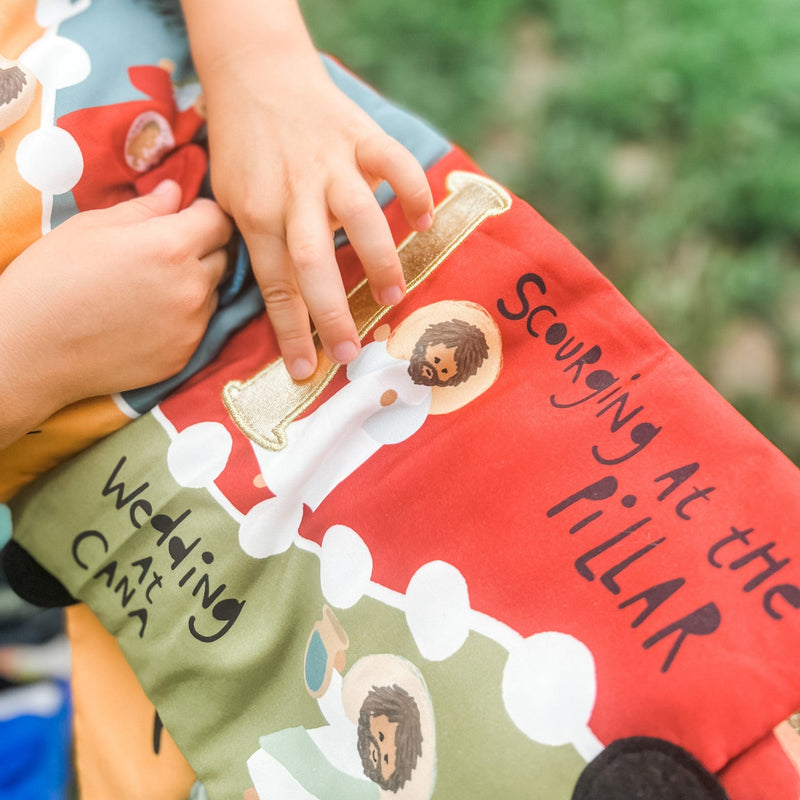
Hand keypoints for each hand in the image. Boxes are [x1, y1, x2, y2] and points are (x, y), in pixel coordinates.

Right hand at [0, 180, 232, 444]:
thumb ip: (144, 209)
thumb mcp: (91, 227)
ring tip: (152, 288)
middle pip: (223, 257)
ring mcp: (192, 326)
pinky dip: (184, 317)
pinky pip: (200, 327)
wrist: (31, 350)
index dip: (205, 214)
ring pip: (213, 293)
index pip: (219, 221)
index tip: (188, 217)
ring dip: (195, 285)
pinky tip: (148, 317)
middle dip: (203, 248)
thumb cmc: (51, 279)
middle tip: (165, 253)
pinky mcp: (185, 356)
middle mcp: (192, 287)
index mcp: (171, 246)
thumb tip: (176, 192)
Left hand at [200, 48, 433, 379]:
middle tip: (349, 352)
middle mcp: (293, 192)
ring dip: (380, 260)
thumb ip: (257, 244)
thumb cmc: (242, 146)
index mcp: (257, 213)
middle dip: (332, 313)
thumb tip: (281, 300)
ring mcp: (329, 163)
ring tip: (393, 296)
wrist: (254, 73)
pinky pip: (394, 164)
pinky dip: (413, 192)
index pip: (274, 285)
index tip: (304, 371)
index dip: (290, 332)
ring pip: (358, 217)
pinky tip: (424, 222)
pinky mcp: (358, 134)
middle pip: (312, 262)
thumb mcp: (232, 198)